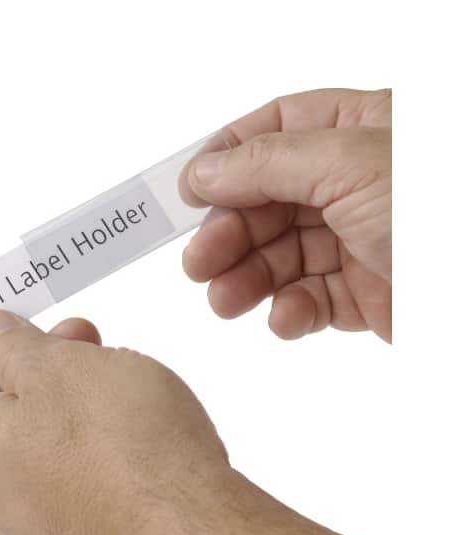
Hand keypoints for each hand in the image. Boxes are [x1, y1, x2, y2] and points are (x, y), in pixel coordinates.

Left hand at [0, 310, 389, 534]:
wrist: (192, 530)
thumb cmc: (123, 448)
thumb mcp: (55, 365)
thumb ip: (7, 344)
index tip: (10, 330)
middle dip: (26, 364)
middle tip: (71, 338)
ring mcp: (36, 522)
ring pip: (31, 442)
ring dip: (60, 395)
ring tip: (107, 370)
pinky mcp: (81, 530)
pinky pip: (67, 471)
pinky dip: (84, 434)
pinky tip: (125, 416)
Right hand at [180, 88, 391, 341]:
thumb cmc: (442, 210)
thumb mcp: (350, 163)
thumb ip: (268, 163)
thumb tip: (203, 170)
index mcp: (354, 129)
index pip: (272, 132)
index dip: (225, 160)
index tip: (186, 192)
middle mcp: (351, 182)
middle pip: (266, 202)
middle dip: (228, 234)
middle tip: (197, 263)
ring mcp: (355, 239)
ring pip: (280, 256)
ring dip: (247, 279)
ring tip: (224, 300)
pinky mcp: (362, 293)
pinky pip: (310, 299)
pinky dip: (291, 312)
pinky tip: (286, 319)